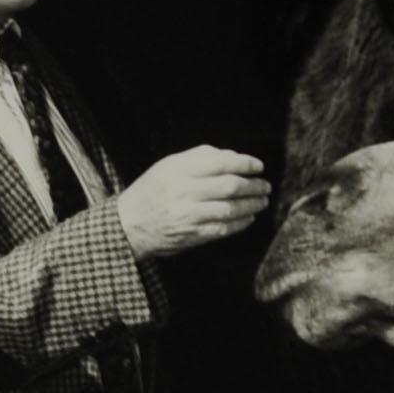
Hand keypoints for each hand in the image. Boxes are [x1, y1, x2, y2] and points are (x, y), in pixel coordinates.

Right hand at [118, 148, 271, 258]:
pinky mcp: (191, 235)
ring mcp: (188, 215)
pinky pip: (223, 228)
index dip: (244, 163)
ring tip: (262, 201)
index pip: (220, 163)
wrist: (128, 225)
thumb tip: (233, 157)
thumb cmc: (151, 191)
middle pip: (229, 186)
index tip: (258, 166)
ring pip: (230, 209)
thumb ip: (199, 157)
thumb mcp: (168, 166)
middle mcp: (183, 192)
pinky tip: (249, 217)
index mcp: (178, 171)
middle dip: (253, 186)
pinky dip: (240, 223)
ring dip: (252, 205)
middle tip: (265, 185)